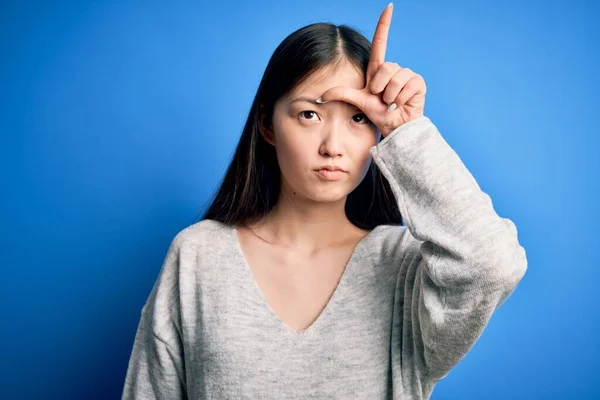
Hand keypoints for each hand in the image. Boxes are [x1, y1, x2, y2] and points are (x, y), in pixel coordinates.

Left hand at [316, 3, 426, 136]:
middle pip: (385, 67)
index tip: (388, 7)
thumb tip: (320, 96)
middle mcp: (393, 69)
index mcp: (379, 69)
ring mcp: (407, 75)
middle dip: (380, 88)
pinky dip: (401, 98)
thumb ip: (341, 94)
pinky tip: (402, 104)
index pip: (380, 42)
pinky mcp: (417, 82)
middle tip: (382, 99)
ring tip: (391, 103)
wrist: (395, 128)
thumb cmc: (378, 114)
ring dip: (390, 95)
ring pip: (395, 78)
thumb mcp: (358, 101)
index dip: (384, 25)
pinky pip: (406, 85)